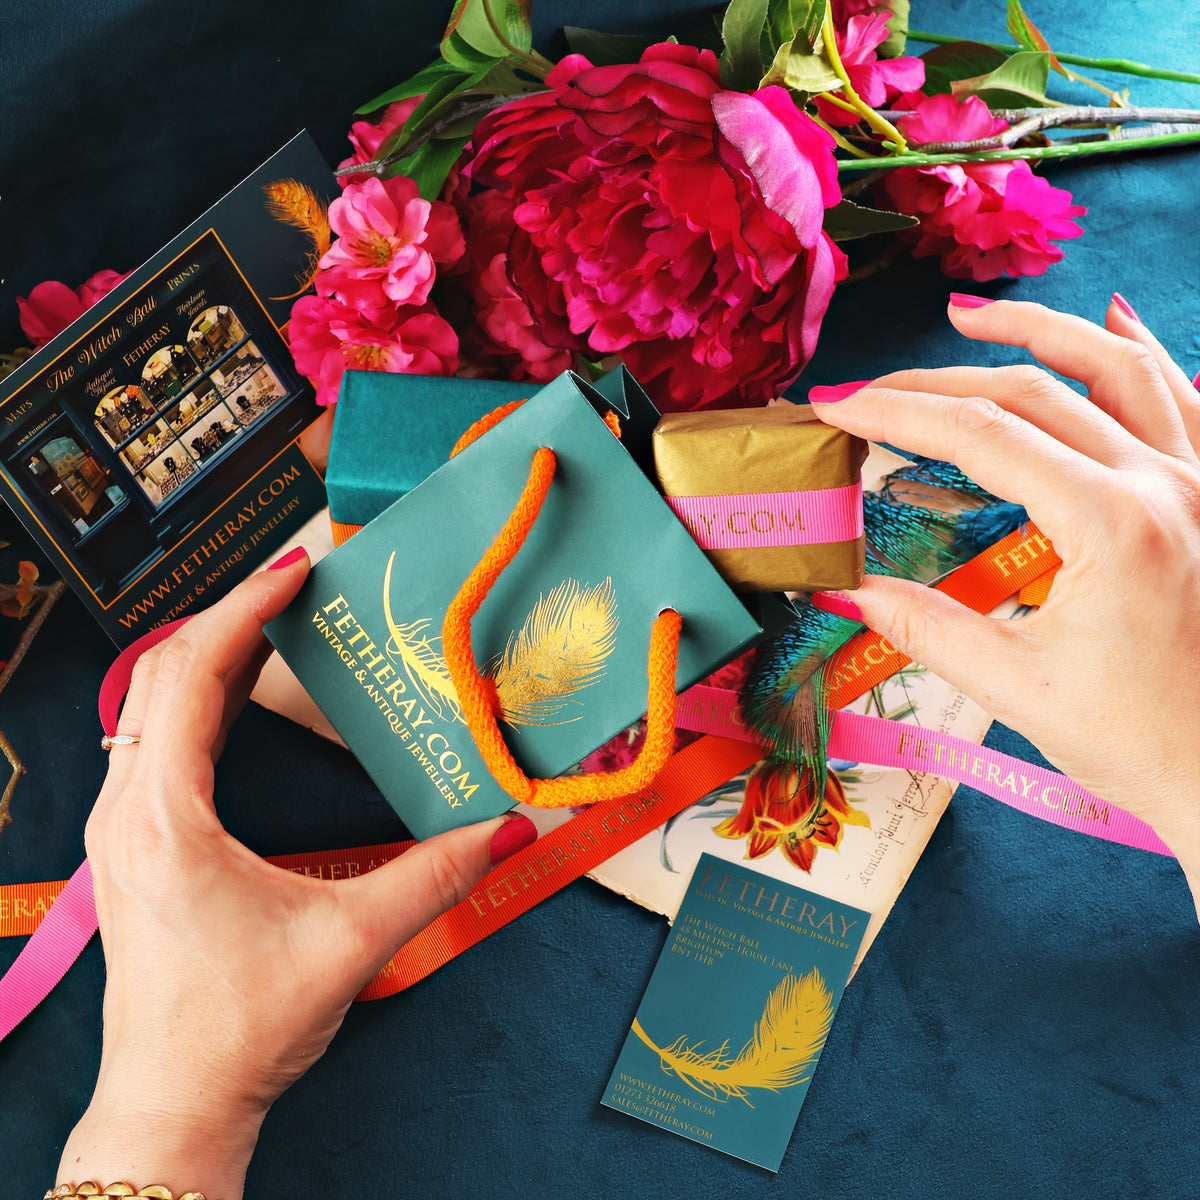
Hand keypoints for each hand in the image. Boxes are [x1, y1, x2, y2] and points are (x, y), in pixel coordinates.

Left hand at [58, 554, 535, 1197]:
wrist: (174, 1103)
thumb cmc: (237, 1028)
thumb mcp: (350, 942)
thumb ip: (434, 875)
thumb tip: (504, 829)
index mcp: (164, 819)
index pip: (194, 675)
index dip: (246, 610)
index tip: (293, 571)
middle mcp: (127, 813)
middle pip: (161, 674)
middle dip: (228, 617)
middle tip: (292, 586)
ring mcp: (120, 832)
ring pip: (146, 707)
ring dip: (207, 655)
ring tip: (271, 624)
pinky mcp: (132, 850)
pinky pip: (151, 742)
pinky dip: (194, 699)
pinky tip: (236, 695)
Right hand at [810, 296, 1199, 914]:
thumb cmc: (1142, 742)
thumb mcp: (1017, 689)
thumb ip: (923, 628)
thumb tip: (841, 590)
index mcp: (1113, 525)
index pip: (982, 437)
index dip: (897, 413)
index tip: (837, 408)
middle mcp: (1166, 482)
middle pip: (1034, 392)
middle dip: (938, 382)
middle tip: (867, 391)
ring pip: (1119, 366)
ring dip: (1039, 331)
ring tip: (971, 316)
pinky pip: (1183, 395)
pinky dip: (1139, 351)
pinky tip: (1113, 318)